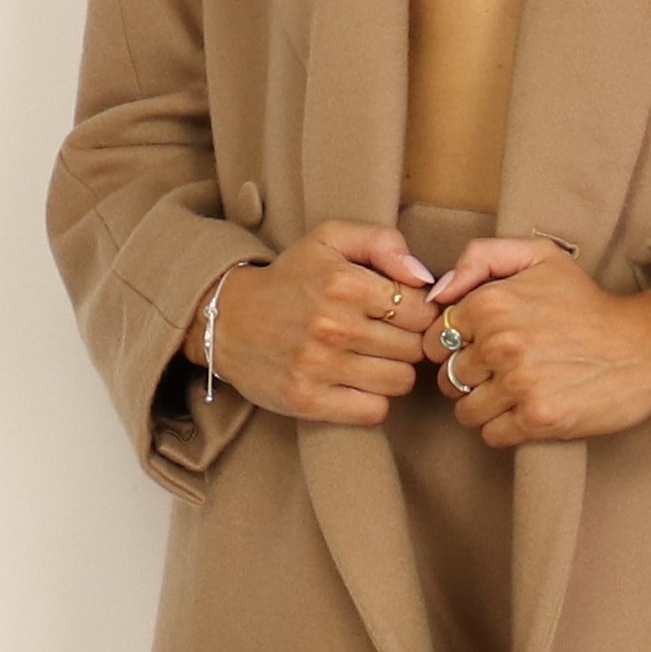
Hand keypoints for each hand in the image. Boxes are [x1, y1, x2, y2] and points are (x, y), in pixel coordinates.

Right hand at [209, 222, 438, 425]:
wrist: (228, 320)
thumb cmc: (289, 279)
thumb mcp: (329, 240)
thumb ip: (382, 242)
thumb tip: (423, 276)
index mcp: (344, 283)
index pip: (421, 310)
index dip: (419, 312)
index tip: (402, 313)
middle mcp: (333, 326)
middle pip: (414, 347)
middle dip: (407, 341)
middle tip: (385, 336)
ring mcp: (319, 367)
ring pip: (400, 381)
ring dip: (392, 371)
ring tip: (371, 359)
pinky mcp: (308, 401)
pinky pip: (374, 411)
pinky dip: (372, 400)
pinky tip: (356, 384)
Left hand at [423, 237, 650, 447]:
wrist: (646, 346)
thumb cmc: (589, 303)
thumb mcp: (541, 256)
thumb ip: (482, 257)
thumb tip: (440, 292)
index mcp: (491, 303)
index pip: (436, 339)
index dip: (455, 347)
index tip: (480, 350)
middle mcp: (500, 343)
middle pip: (449, 378)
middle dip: (471, 379)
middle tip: (503, 374)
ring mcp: (518, 384)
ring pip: (465, 411)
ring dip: (485, 408)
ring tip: (515, 395)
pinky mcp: (538, 419)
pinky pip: (491, 435)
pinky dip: (505, 429)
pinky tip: (527, 412)